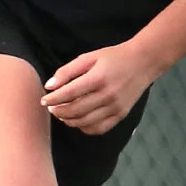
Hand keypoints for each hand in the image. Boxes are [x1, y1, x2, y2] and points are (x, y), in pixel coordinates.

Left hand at [41, 40, 164, 134]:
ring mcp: (115, 107)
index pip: (69, 93)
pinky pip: (99, 128)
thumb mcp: (89, 57)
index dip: (53, 99)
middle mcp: (107, 95)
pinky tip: (78, 120)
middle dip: (58, 111)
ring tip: (62, 114)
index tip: (43, 100)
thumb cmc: (113, 57)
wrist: (143, 62)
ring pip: (85, 122)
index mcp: (98, 78)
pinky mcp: (121, 115)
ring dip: (68, 120)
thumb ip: (67, 71)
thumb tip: (49, 86)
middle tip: (51, 108)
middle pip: (75, 110)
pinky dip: (84, 128)